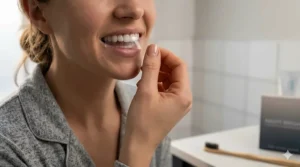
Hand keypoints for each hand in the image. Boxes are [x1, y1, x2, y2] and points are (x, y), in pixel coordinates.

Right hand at [119, 44, 191, 165]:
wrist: (138, 145)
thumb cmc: (142, 122)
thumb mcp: (145, 91)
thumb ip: (150, 67)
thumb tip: (154, 48)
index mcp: (183, 94)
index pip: (179, 65)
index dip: (166, 55)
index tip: (151, 51)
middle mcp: (184, 98)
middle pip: (175, 72)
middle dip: (160, 64)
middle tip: (144, 61)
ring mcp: (177, 103)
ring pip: (169, 79)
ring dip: (156, 73)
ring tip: (141, 74)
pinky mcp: (169, 107)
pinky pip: (164, 88)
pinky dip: (155, 83)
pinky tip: (143, 85)